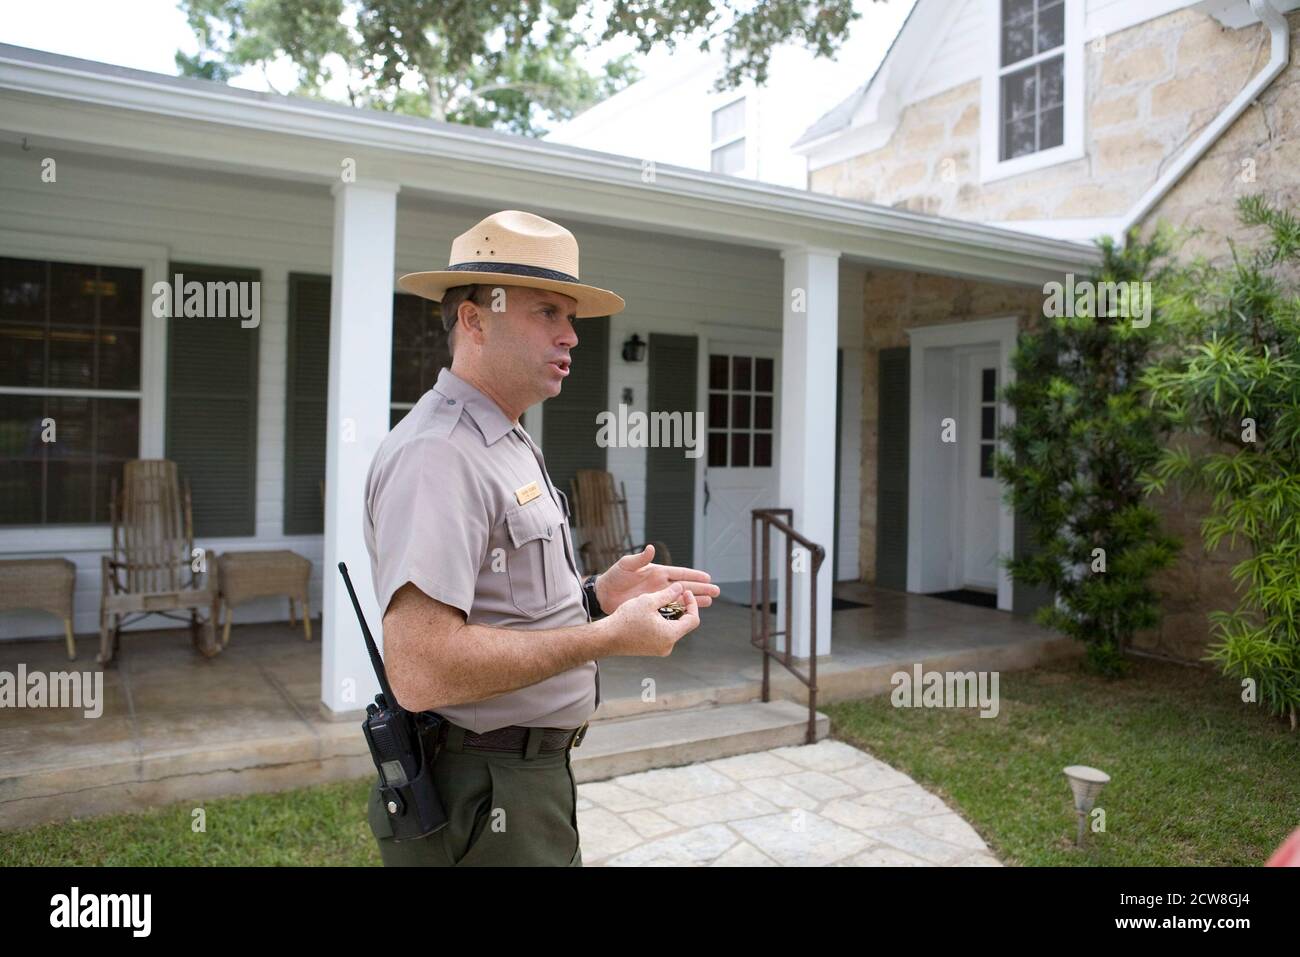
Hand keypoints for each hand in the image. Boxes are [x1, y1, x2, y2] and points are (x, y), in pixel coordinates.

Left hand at [595, 544, 719, 613]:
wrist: (603, 595)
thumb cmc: (614, 577)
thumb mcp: (625, 565)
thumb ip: (639, 559)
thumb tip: (651, 548)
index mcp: (657, 572)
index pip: (680, 573)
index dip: (694, 575)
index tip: (708, 577)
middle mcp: (661, 585)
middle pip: (686, 587)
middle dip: (701, 589)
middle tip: (717, 591)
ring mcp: (658, 597)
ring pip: (681, 600)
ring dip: (695, 601)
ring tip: (711, 602)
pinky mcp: (653, 608)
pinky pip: (671, 611)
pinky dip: (681, 612)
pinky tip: (690, 615)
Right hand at [601, 581, 699, 656]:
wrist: (606, 637)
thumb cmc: (626, 619)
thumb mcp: (648, 601)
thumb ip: (668, 594)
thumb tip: (681, 587)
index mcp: (670, 635)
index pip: (693, 619)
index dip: (693, 604)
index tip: (686, 592)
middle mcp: (668, 646)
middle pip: (684, 624)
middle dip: (681, 608)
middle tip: (675, 594)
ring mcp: (660, 650)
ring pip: (673, 629)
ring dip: (671, 615)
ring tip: (662, 602)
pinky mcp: (652, 650)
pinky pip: (664, 634)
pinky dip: (663, 623)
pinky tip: (653, 613)